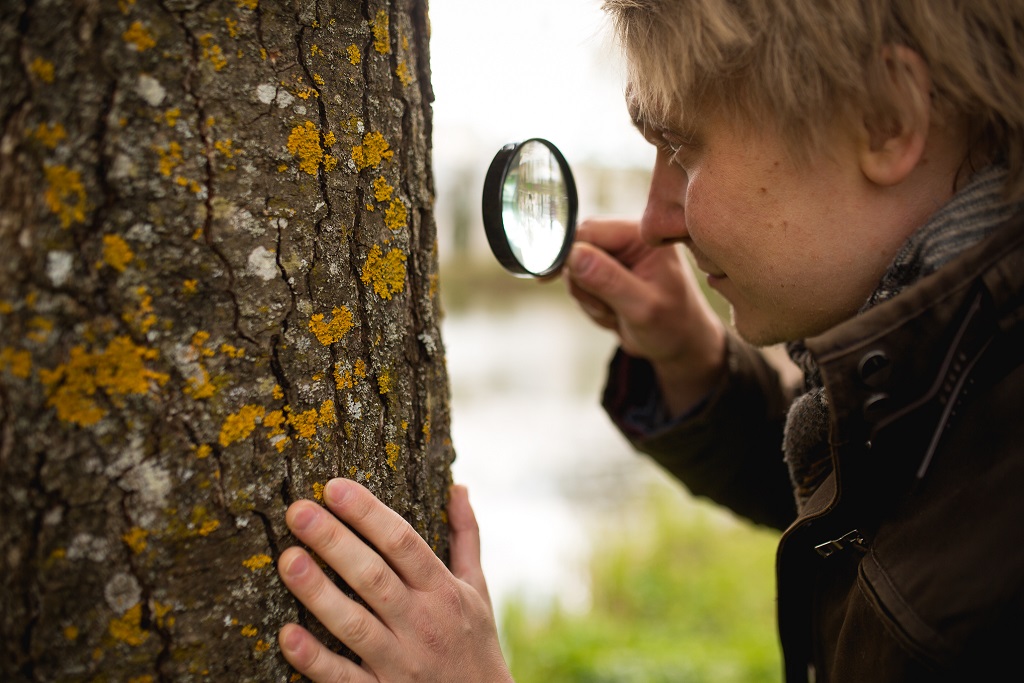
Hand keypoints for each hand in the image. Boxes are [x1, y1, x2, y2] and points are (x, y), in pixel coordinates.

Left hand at [277, 479, 512, 682]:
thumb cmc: (475, 643)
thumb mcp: (477, 588)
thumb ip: (465, 537)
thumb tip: (458, 487)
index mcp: (442, 591)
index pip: (403, 543)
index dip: (368, 513)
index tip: (334, 487)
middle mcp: (422, 623)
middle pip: (373, 576)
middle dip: (335, 541)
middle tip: (299, 511)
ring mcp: (400, 662)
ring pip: (354, 624)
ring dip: (318, 592)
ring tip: (288, 559)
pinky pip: (343, 679)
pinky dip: (314, 659)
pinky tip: (287, 635)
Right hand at [566, 218, 725, 414]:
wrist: (680, 345)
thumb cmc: (672, 325)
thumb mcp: (642, 307)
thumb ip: (608, 280)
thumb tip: (573, 254)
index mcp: (642, 236)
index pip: (589, 230)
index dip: (566, 253)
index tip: (546, 277)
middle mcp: (627, 239)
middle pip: (577, 248)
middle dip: (583, 284)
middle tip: (607, 308)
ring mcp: (616, 256)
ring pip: (575, 270)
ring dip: (588, 299)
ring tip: (616, 313)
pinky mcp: (607, 273)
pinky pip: (580, 285)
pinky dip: (590, 305)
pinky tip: (614, 314)